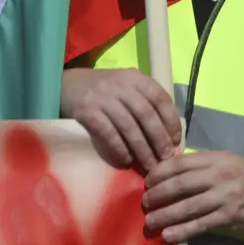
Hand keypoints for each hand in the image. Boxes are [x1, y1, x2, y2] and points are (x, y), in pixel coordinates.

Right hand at [60, 67, 181, 172]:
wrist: (67, 84)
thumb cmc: (105, 91)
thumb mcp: (127, 87)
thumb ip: (145, 103)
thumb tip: (168, 135)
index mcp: (136, 78)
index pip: (160, 98)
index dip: (171, 121)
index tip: (176, 142)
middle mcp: (121, 84)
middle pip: (146, 115)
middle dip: (159, 140)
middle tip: (165, 160)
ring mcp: (102, 97)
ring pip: (129, 126)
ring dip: (142, 149)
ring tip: (149, 166)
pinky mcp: (86, 111)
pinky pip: (108, 133)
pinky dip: (120, 149)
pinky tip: (126, 160)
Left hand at [141, 151, 243, 243]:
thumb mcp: (230, 162)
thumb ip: (204, 165)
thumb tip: (171, 171)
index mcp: (218, 158)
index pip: (182, 162)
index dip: (160, 171)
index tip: (147, 180)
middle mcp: (221, 175)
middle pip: (181, 183)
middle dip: (158, 193)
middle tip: (144, 202)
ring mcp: (226, 197)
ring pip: (188, 206)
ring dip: (165, 215)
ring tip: (150, 221)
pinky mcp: (230, 216)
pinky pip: (201, 225)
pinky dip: (183, 231)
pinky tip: (168, 235)